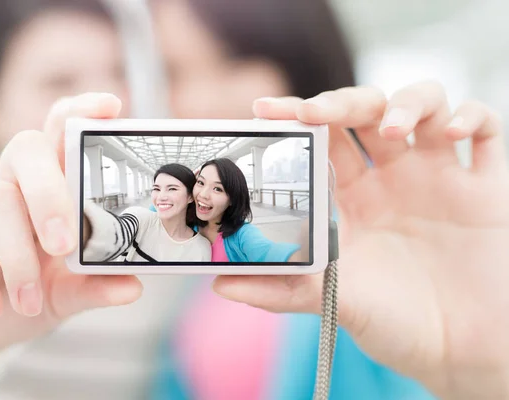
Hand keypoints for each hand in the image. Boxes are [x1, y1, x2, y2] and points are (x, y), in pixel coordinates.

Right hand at [0, 93, 141, 358]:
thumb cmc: (25, 296)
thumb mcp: (64, 293)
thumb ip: (93, 286)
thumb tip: (133, 287)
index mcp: (45, 187)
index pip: (59, 133)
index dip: (81, 114)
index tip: (110, 106)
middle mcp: (6, 182)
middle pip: (26, 149)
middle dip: (50, 192)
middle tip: (63, 245)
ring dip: (17, 256)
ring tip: (29, 301)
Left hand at [212, 82, 508, 398]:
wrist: (464, 352)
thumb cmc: (398, 326)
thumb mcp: (334, 302)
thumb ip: (281, 289)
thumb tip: (220, 283)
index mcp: (351, 200)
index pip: (319, 142)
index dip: (295, 120)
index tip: (265, 110)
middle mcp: (390, 180)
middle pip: (364, 112)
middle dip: (339, 101)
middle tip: (315, 111)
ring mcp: (437, 177)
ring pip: (424, 105)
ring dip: (406, 102)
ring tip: (392, 130)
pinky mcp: (485, 186)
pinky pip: (485, 129)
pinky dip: (470, 116)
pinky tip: (452, 134)